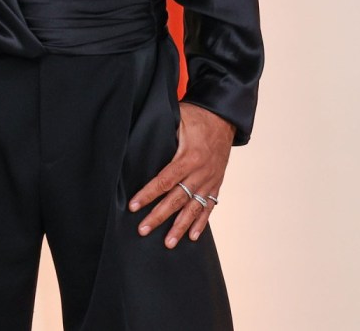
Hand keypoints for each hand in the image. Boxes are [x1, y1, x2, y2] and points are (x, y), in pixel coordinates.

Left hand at [126, 103, 234, 248]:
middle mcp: (201, 172)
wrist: (225, 118)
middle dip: (159, 216)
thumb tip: (140, 139)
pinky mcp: (216, 183)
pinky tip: (193, 236)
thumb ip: (163, 131)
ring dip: (180, 227)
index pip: (165, 180)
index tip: (134, 206)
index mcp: (189, 157)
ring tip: (168, 243)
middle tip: (143, 230)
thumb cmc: (198, 117)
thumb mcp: (178, 118)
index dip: (149, 194)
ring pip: (193, 208)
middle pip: (177, 199)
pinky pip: (209, 206)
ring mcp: (210, 180)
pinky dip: (201, 222)